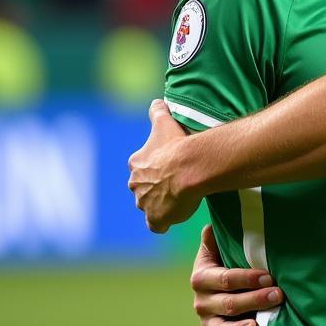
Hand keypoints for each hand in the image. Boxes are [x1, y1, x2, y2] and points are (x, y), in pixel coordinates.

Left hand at [128, 99, 202, 232]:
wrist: (189, 167)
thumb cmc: (178, 144)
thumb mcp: (165, 123)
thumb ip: (157, 111)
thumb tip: (156, 101)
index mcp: (136, 162)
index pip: (142, 167)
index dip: (156, 167)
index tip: (171, 165)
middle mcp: (135, 184)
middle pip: (144, 187)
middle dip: (156, 186)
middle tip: (177, 181)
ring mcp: (144, 203)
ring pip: (150, 205)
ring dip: (161, 203)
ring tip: (181, 197)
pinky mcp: (155, 218)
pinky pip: (157, 225)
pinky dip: (163, 222)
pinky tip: (174, 216)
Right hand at [191, 225, 283, 325]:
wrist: (214, 283)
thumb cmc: (223, 260)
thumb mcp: (216, 248)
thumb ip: (214, 239)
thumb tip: (210, 226)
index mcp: (201, 278)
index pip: (225, 279)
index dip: (246, 278)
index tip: (268, 276)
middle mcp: (202, 302)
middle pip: (228, 304)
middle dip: (254, 300)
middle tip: (278, 295)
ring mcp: (207, 322)